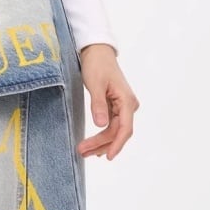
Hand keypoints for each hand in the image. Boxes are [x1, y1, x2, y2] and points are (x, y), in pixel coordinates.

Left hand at [76, 43, 138, 159]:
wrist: (98, 52)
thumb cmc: (97, 65)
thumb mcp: (95, 84)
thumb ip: (98, 105)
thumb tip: (101, 124)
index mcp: (127, 101)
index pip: (125, 128)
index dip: (117, 144)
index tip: (108, 156)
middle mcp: (128, 106)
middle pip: (117, 132)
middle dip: (101, 144)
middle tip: (82, 151)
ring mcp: (122, 108)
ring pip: (114, 131)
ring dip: (100, 143)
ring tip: (84, 152)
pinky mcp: (115, 108)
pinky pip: (111, 126)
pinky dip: (102, 136)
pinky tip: (94, 146)